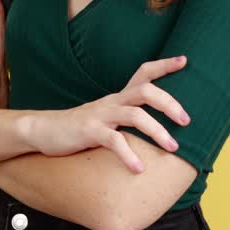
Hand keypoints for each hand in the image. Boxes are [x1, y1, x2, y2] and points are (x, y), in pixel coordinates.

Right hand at [25, 55, 191, 172]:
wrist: (42, 130)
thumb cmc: (79, 127)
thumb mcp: (105, 116)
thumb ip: (126, 116)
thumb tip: (153, 127)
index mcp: (118, 97)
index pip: (143, 73)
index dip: (163, 65)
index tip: (184, 60)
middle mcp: (112, 101)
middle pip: (146, 91)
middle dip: (170, 103)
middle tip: (186, 121)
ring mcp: (100, 115)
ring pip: (135, 115)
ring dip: (157, 131)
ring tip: (173, 148)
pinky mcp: (89, 131)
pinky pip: (113, 141)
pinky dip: (129, 155)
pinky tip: (139, 169)